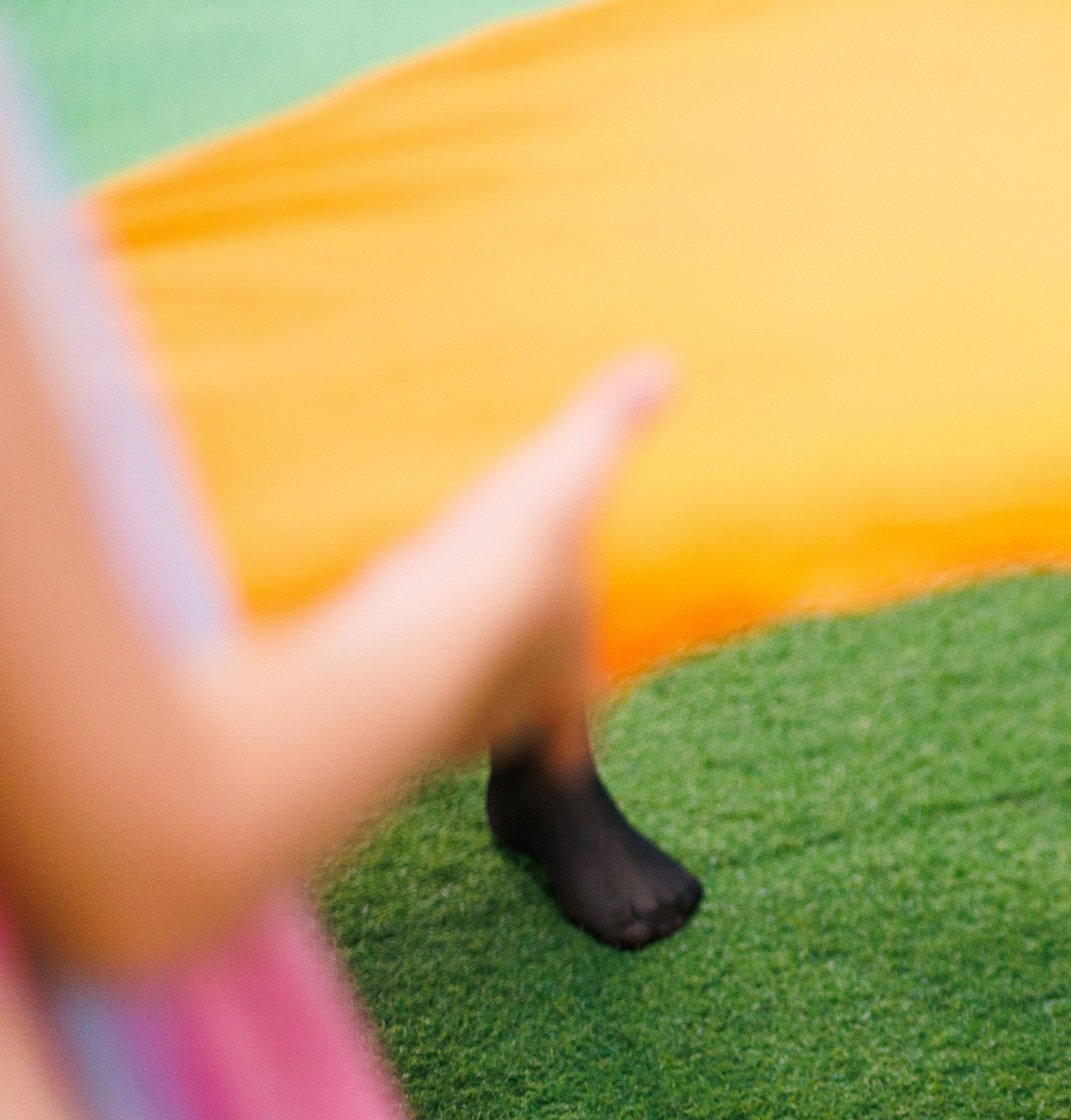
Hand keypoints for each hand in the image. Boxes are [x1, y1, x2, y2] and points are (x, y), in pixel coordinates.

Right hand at [363, 353, 673, 766]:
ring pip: (433, 719)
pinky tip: (348, 647)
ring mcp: (436, 726)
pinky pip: (368, 703)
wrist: (422, 625)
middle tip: (475, 675)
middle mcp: (506, 715)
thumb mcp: (567, 477)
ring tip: (413, 650)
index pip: (573, 723)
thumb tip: (662, 367)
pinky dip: (364, 677)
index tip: (564, 741)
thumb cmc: (509, 561)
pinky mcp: (367, 721)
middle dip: (493, 701)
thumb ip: (605, 426)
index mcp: (562, 676)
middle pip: (503, 726)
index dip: (569, 728)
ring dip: (427, 685)